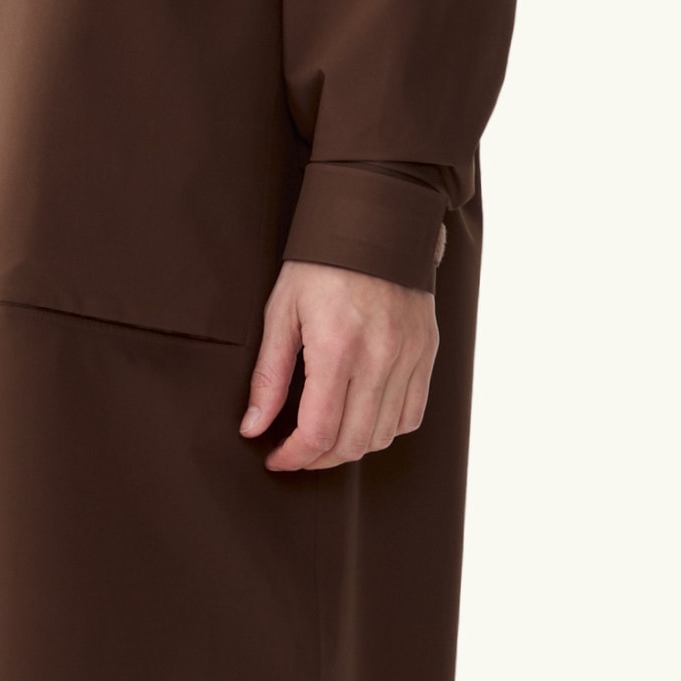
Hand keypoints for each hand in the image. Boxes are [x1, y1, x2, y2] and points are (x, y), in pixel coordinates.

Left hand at [239, 260, 438, 472]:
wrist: (376, 220)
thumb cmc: (321, 264)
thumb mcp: (282, 313)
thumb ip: (269, 376)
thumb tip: (253, 426)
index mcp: (337, 348)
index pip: (319, 432)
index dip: (294, 457)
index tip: (275, 457)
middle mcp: (380, 358)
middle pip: (353, 442)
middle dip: (318, 459)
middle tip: (296, 452)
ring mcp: (409, 356)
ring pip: (384, 435)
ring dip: (351, 447)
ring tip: (326, 437)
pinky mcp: (426, 352)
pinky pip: (412, 413)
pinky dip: (386, 428)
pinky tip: (362, 419)